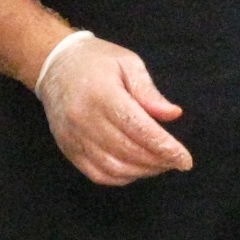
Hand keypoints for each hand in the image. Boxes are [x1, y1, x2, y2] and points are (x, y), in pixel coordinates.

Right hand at [38, 36, 192, 185]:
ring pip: (113, 168)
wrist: (54, 65)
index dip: (164, 147)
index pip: (138, 129)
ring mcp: (74, 137)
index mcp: (102, 94)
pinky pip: (97, 174)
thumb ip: (149, 91)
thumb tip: (173, 115)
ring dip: (142, 172)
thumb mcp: (128, 63)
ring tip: (161, 165)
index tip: (185, 160)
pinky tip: (138, 169)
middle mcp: (85, 119)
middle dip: (158, 161)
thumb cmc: (97, 61)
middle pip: (128, 151)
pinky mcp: (68, 149)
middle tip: (176, 162)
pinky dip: (122, 177)